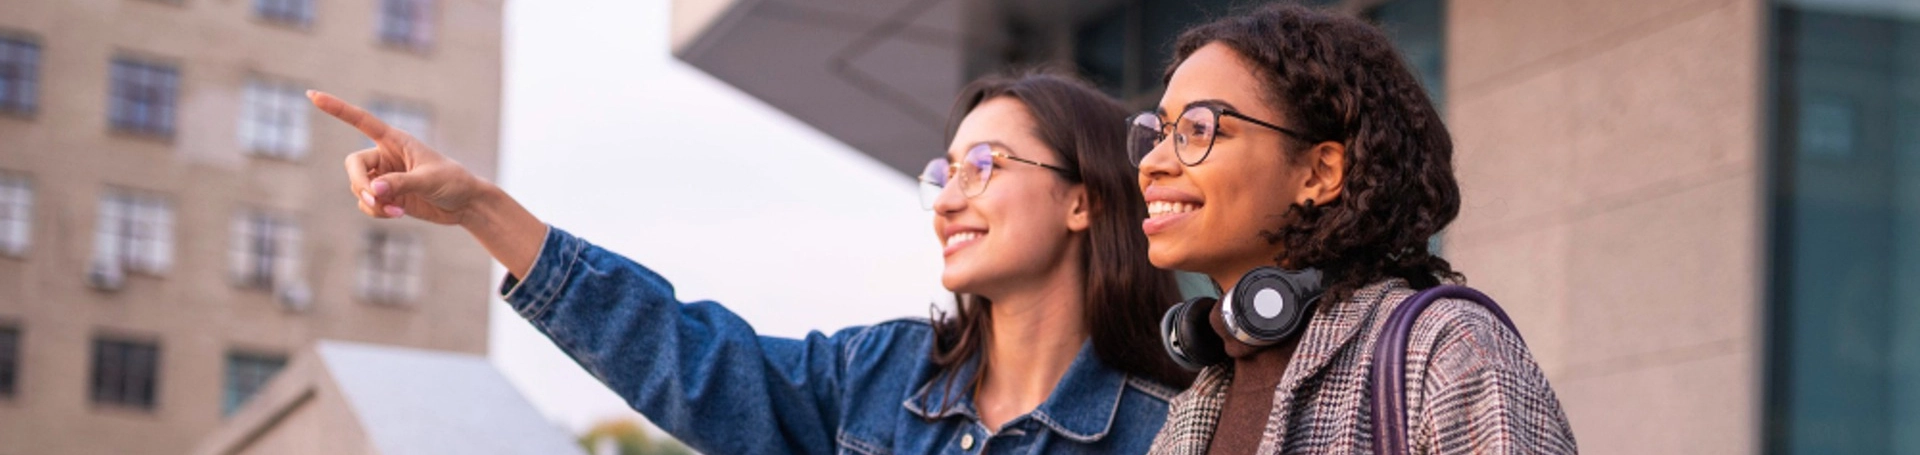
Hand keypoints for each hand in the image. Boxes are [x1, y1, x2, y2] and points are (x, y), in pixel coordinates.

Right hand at [308, 90, 484, 225]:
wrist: (465, 204)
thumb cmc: (453, 182)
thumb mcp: (429, 180)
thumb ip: (401, 184)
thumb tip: (374, 190)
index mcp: (395, 140)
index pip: (361, 120)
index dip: (337, 108)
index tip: (312, 95)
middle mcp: (385, 156)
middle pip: (352, 165)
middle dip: (360, 184)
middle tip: (376, 199)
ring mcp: (384, 177)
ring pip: (358, 188)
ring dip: (372, 202)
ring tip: (397, 210)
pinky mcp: (386, 196)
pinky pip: (367, 204)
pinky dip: (376, 211)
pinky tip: (397, 214)